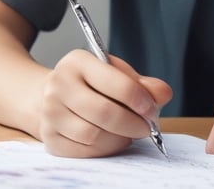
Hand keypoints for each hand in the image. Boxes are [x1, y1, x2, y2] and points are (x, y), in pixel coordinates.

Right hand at [38, 49, 171, 157]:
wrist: (53, 96)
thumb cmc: (91, 83)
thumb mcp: (114, 73)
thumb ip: (141, 83)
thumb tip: (164, 93)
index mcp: (78, 61)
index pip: (115, 81)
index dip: (139, 99)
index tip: (152, 109)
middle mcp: (58, 85)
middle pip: (105, 112)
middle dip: (133, 124)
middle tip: (147, 127)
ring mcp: (50, 113)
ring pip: (94, 135)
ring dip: (120, 138)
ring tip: (129, 132)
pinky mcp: (50, 138)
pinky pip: (85, 151)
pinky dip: (105, 149)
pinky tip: (112, 139)